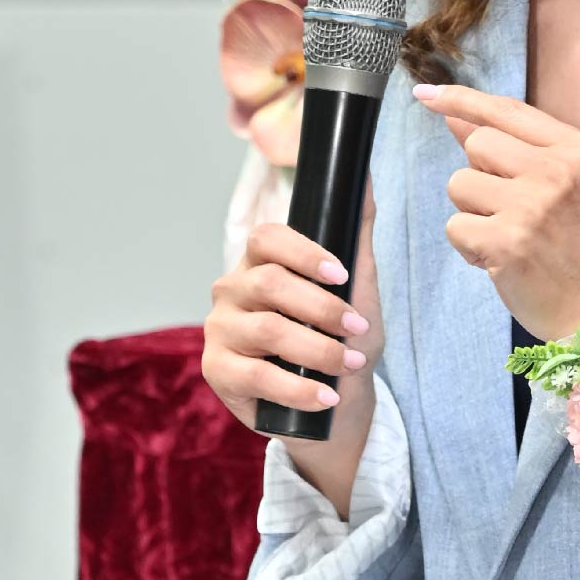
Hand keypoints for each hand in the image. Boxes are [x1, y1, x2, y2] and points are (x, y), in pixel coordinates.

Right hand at [202, 180, 383, 435]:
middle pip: (270, 283)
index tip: (342, 275)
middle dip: (322, 308)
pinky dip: (299, 388)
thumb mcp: (357, 286)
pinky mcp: (216, 370)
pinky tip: (325, 396)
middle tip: (357, 330)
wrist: (332, 404)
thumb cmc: (341, 338)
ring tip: (349, 365)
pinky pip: (257, 375)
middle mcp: (232, 289)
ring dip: (318, 350)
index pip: (267, 238)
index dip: (304, 252)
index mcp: (260, 261)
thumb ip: (356, 231)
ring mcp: (219, 329)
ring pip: (266, 329)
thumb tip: (363, 175)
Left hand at [413, 81, 579, 339]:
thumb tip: (456, 115)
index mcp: (576, 148)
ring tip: (507, 234)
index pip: (506, 110)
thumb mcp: (558, 182)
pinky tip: (498, 258)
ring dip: (472, 211)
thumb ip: (510, 145)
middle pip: (477, 143)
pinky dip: (469, 245)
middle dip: (479, 174)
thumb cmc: (575, 241)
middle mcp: (556, 171)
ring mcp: (531, 207)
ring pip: (459, 183)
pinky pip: (455, 226)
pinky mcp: (506, 242)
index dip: (461, 99)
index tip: (425, 94)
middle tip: (511, 207)